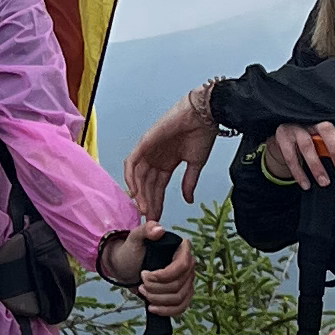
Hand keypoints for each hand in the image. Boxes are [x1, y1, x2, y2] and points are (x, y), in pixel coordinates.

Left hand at [125, 92, 215, 216]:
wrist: (204, 116)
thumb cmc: (202, 134)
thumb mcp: (195, 165)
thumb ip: (189, 183)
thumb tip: (188, 200)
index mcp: (167, 163)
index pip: (157, 188)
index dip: (157, 203)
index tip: (157, 217)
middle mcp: (155, 158)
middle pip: (147, 185)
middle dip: (148, 202)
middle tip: (149, 218)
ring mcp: (149, 151)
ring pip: (138, 176)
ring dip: (140, 193)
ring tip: (144, 209)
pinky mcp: (144, 142)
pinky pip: (132, 162)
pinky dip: (131, 176)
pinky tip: (134, 191)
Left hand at [137, 237, 195, 316]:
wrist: (126, 266)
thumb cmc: (131, 251)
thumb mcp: (135, 238)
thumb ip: (146, 230)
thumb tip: (159, 230)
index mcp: (181, 250)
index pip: (183, 266)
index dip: (164, 275)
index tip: (145, 274)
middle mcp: (188, 266)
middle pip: (179, 285)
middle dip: (155, 288)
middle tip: (141, 282)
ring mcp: (186, 281)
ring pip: (179, 298)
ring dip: (157, 298)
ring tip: (143, 291)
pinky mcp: (182, 295)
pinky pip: (181, 307)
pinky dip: (166, 310)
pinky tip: (152, 307)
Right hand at [264, 119, 334, 191]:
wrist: (287, 135)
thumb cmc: (317, 140)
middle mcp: (316, 121)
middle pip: (327, 130)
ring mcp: (299, 126)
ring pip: (307, 144)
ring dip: (316, 165)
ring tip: (324, 182)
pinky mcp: (283, 134)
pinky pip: (290, 154)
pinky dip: (298, 171)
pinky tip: (306, 184)